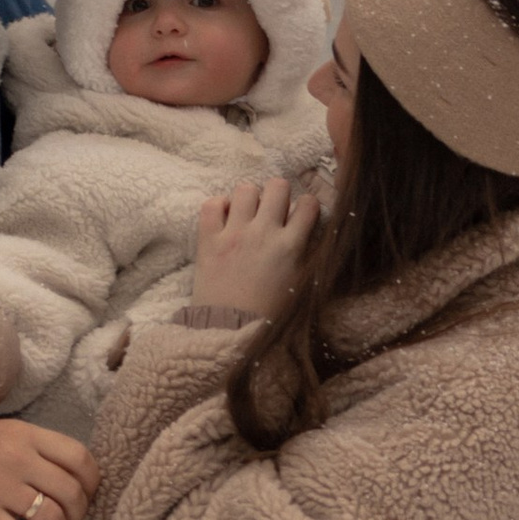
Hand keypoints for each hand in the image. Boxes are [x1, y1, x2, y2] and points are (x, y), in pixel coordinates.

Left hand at [193, 175, 321, 318]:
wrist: (230, 333)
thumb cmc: (269, 314)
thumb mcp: (300, 285)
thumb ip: (307, 255)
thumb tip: (310, 233)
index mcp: (290, 246)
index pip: (309, 204)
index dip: (306, 206)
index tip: (300, 216)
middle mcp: (263, 234)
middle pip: (278, 186)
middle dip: (278, 194)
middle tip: (272, 211)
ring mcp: (234, 234)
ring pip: (245, 188)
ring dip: (249, 198)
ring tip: (247, 214)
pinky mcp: (208, 240)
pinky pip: (211, 204)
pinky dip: (219, 206)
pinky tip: (224, 219)